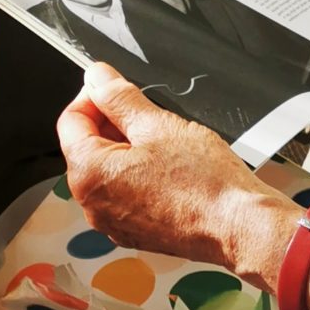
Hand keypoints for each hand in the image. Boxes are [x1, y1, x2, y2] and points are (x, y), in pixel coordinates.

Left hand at [58, 62, 294, 273]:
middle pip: (86, 147)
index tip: (114, 88)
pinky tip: (168, 166)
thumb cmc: (205, 183)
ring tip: (163, 139)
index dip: (93, 96)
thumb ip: (119, 97)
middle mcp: (93, 205)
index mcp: (89, 175)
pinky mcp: (134, 231)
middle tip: (147, 112)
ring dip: (126, 147)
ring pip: (107, 170)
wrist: (239, 226)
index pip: (70, 121)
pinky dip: (137, 174)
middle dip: (111, 123)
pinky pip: (123, 193)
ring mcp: (113, 222)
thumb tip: (97, 78)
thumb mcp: (158, 124)